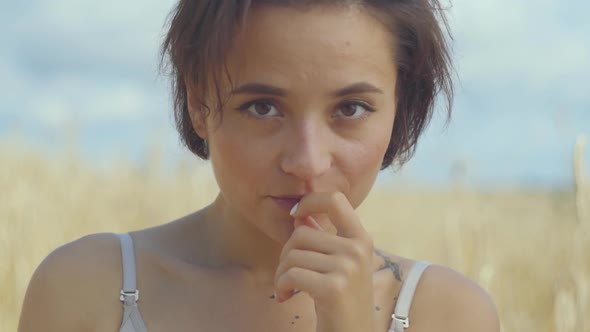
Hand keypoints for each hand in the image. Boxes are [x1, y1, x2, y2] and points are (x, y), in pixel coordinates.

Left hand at [274, 192, 375, 331]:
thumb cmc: (342, 301)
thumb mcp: (338, 265)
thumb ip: (322, 238)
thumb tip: (300, 215)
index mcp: (360, 238)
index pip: (335, 200)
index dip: (310, 201)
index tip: (295, 216)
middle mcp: (357, 249)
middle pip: (301, 233)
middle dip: (285, 254)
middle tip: (287, 275)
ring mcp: (347, 267)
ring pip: (292, 255)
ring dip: (281, 274)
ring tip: (287, 288)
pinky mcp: (333, 287)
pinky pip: (290, 275)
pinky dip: (281, 287)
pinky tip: (286, 297)